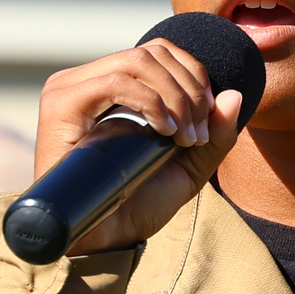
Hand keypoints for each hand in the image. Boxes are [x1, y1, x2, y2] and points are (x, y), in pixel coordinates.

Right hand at [33, 39, 246, 256]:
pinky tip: (164, 131)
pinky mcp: (60, 104)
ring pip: (136, 62)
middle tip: (199, 131)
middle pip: (151, 52)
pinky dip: (150, 103)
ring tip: (184, 136)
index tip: (207, 119)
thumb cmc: (137, 207)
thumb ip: (215, 136)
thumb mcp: (188, 169)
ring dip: (174, 97)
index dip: (192, 75)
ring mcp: (70, 89)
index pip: (158, 52)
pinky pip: (115, 82)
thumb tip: (234, 94)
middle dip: (188, 88)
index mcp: (111, 87)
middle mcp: (87, 81)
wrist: (104, 240)